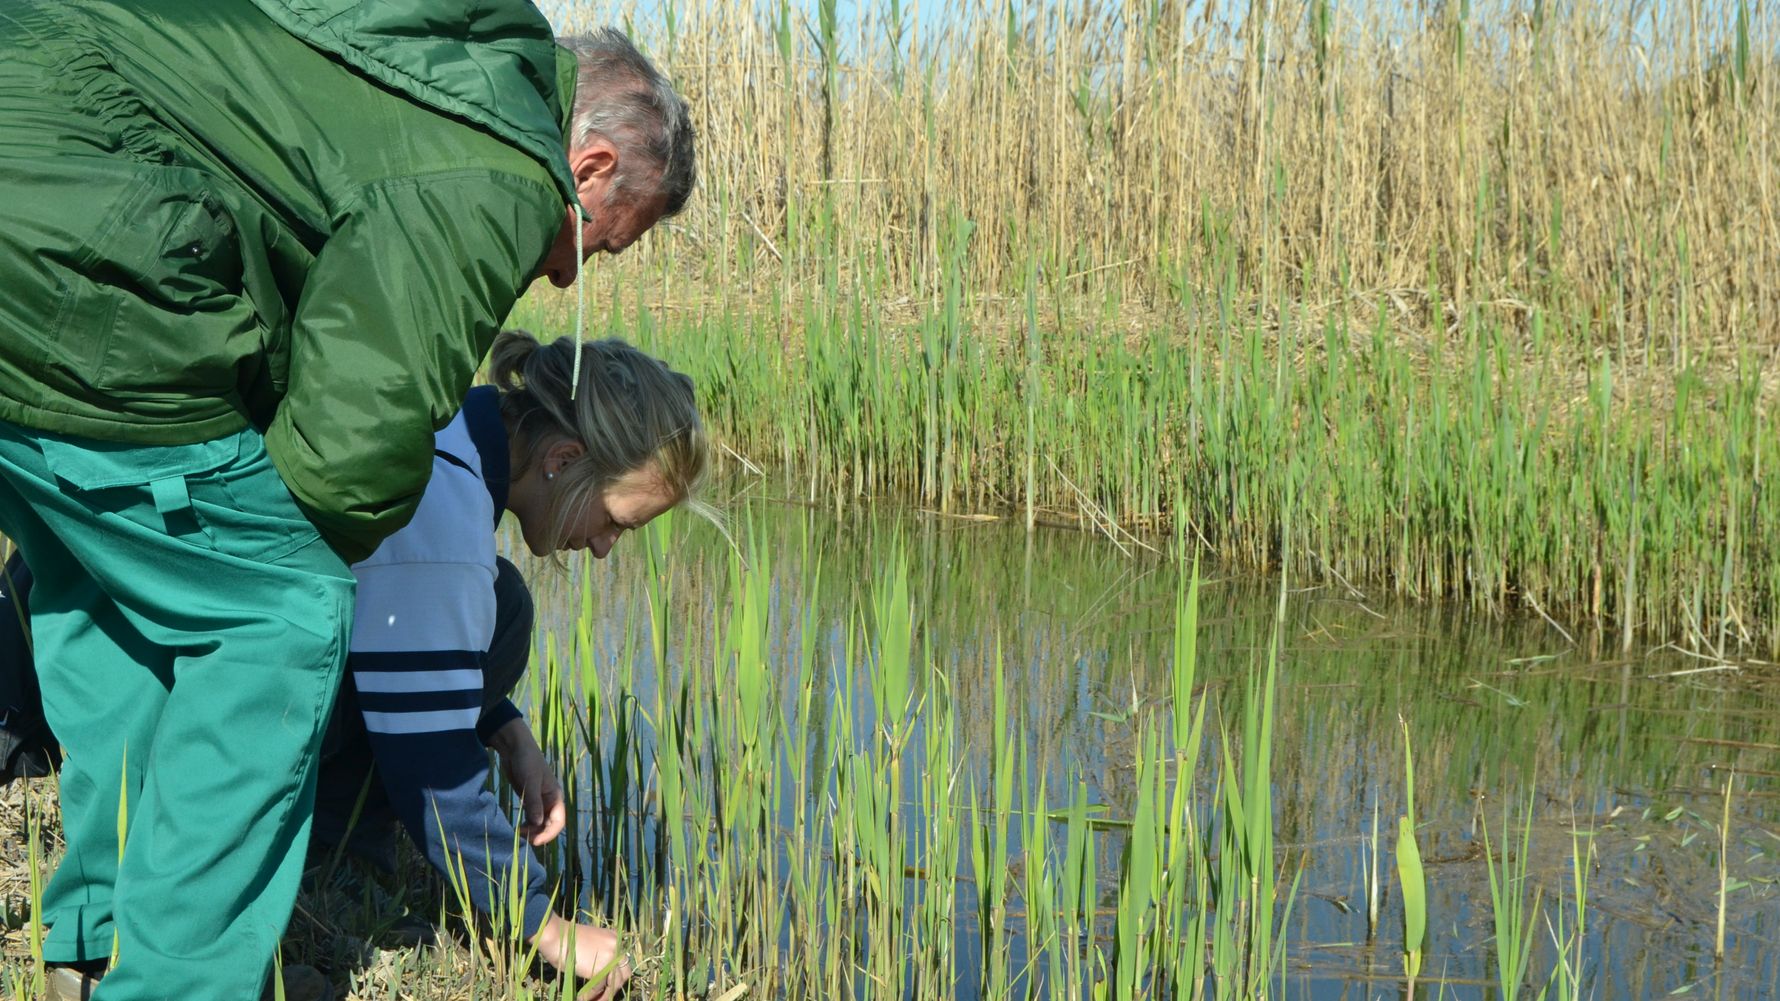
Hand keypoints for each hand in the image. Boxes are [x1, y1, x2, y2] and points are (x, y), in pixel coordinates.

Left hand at [492, 719, 564, 844]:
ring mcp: (539, 801)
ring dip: (531, 831)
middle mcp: (550, 801)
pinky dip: (526, 825)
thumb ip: (534, 802)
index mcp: (555, 796)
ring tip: (517, 834)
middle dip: (538, 834)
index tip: (535, 841)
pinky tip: (517, 828)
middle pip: (549, 825)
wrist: (514, 748)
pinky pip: (531, 817)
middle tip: (521, 837)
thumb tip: (537, 823)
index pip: (558, 822)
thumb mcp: (530, 781)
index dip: (549, 834)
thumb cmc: (526, 761)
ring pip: (539, 823)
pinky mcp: (529, 799)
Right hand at [531, 916, 632, 999]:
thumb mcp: (590, 944)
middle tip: (601, 996)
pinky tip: (581, 998)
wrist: (555, 935)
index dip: (616, 977)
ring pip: (614, 984)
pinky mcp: (601, 968)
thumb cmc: (566, 939)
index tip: (606, 987)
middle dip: (613, 987)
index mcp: (614, 938)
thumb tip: (602, 976)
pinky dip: (591, 996)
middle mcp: (616, 946)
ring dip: (603, 996)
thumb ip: (601, 954)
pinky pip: (599, 988)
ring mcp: (611, 957)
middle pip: (624, 974)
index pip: (622, 962)